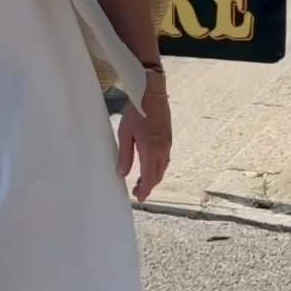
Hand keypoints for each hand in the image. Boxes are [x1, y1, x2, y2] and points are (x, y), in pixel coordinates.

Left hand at [116, 75, 171, 202]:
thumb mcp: (125, 133)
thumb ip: (124, 155)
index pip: (149, 178)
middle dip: (149, 185)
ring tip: (143, 181)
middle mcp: (162, 150)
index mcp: (151, 150)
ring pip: (163, 167)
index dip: (144, 190)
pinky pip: (165, 159)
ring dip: (154, 177)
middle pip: (157, 175)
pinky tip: (151, 166)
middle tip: (138, 191)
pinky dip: (158, 167)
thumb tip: (122, 173)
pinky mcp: (169, 138)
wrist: (152, 93)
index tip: (139, 198)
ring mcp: (168, 144)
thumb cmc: (136, 111)